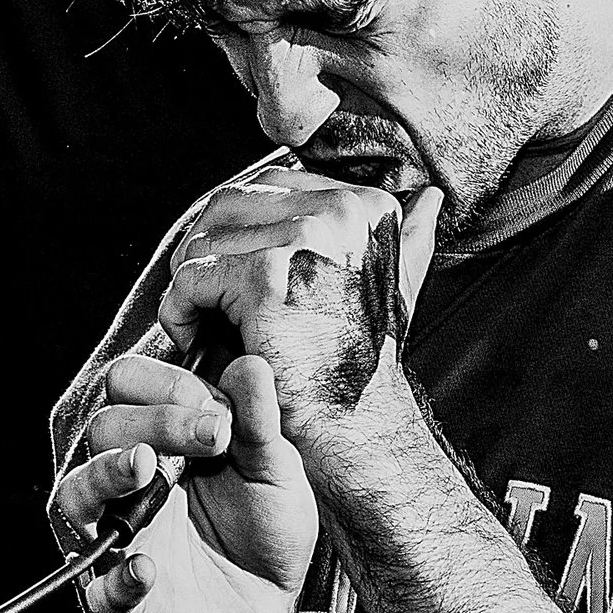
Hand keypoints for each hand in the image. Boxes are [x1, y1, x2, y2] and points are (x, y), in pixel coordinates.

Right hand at [50, 353, 318, 612]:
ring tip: (142, 467)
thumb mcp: (275, 470)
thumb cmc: (265, 528)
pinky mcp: (123, 599)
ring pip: (76, 496)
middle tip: (213, 435)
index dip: (168, 387)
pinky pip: (101, 589)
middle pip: (104, 429)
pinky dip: (118, 579)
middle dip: (155, 421)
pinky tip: (147, 568)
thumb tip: (252, 363)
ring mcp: (119, 537)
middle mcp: (130, 480)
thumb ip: (261, 422)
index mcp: (162, 438)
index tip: (223, 413)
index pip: (129, 386)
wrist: (273, 606)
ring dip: (105, 475)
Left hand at [160, 169, 419, 452]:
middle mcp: (342, 209)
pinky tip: (194, 338)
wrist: (353, 427)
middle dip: (208, 250)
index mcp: (368, 205)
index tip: (241, 284)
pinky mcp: (265, 274)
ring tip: (200, 321)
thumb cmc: (359, 364)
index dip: (243, 232)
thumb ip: (407, 240)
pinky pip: (191, 273)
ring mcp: (305, 239)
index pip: (272, 185)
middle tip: (204, 302)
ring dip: (190, 280)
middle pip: (231, 202)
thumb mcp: (393, 291)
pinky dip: (180, 309)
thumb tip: (433, 196)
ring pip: (206, 234)